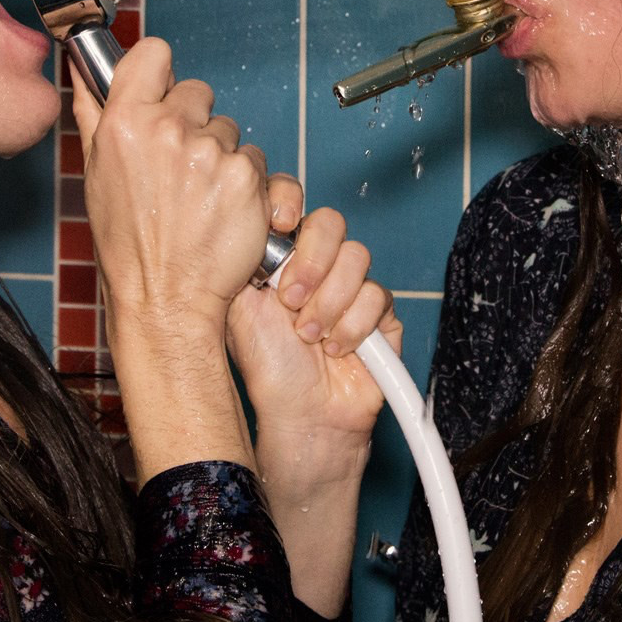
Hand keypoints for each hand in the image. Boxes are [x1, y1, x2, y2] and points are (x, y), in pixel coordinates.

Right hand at [70, 38, 270, 335]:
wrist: (166, 300)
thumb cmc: (128, 245)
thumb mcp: (97, 176)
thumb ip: (95, 116)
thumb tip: (85, 72)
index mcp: (125, 123)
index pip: (153, 55)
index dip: (160, 72)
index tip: (161, 89)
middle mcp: (168, 130)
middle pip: (197, 91)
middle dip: (193, 122)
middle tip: (180, 166)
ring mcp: (212, 152)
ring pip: (229, 129)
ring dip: (221, 155)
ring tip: (199, 196)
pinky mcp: (247, 177)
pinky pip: (254, 161)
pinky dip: (245, 183)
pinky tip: (223, 210)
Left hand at [227, 189, 399, 613]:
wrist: (300, 417)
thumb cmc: (267, 367)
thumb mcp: (240, 308)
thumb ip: (246, 260)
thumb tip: (250, 220)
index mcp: (283, 256)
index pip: (295, 204)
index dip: (290, 204)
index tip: (279, 226)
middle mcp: (320, 266)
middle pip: (331, 224)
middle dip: (312, 261)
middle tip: (289, 299)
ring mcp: (353, 288)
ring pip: (357, 258)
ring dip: (329, 301)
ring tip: (308, 337)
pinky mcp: (382, 315)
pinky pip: (378, 296)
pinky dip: (353, 325)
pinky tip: (335, 349)